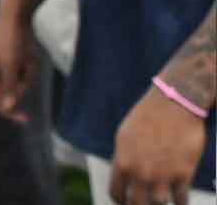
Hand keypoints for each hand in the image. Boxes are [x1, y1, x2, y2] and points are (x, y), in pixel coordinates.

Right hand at [0, 2, 39, 121]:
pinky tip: (29, 55)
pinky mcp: (10, 58)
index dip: (11, 112)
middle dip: (23, 83)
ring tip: (29, 58)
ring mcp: (2, 66)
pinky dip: (28, 66)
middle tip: (29, 68)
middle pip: (11, 92)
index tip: (27, 118)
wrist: (14, 16)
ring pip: (19, 81)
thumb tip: (7, 108)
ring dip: (28, 73)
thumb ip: (9, 88)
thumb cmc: (11, 42)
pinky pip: (22, 71)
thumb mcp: (12, 67)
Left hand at [110, 85, 207, 204]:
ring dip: (159, 203)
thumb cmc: (148, 116)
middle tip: (142, 204)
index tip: (125, 201)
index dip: (120, 200)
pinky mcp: (183, 174)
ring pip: (158, 204)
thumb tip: (124, 175)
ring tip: (161, 200)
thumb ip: (124, 158)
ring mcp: (162, 175)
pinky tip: (179, 200)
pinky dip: (180, 203)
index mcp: (122, 162)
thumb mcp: (124, 137)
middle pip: (136, 204)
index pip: (116, 192)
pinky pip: (181, 200)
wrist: (173, 105)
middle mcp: (140, 172)